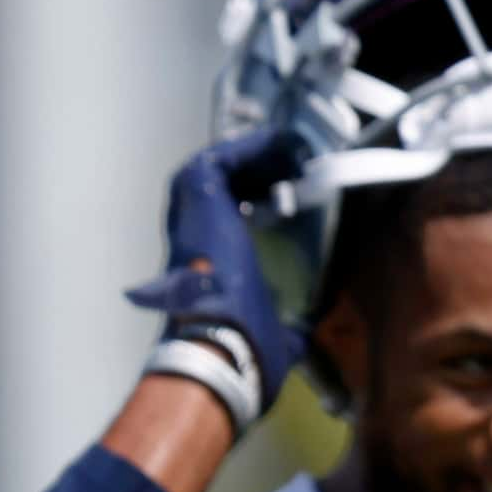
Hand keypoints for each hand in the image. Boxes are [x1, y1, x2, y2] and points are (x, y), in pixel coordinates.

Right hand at [123, 130, 300, 413]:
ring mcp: (190, 222)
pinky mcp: (198, 202)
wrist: (218, 344)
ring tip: (281, 149)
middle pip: (207, 191)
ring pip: (207, 172)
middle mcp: (189, 242)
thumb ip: (286, 331)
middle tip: (282, 164)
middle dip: (245, 173)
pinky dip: (243, 148)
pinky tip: (275, 143)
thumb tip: (302, 337)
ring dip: (245, 156)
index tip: (278, 192)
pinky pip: (213, 161)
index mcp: (202, 271)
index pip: (212, 225)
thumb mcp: (273, 338)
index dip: (243, 202)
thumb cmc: (237, 348)